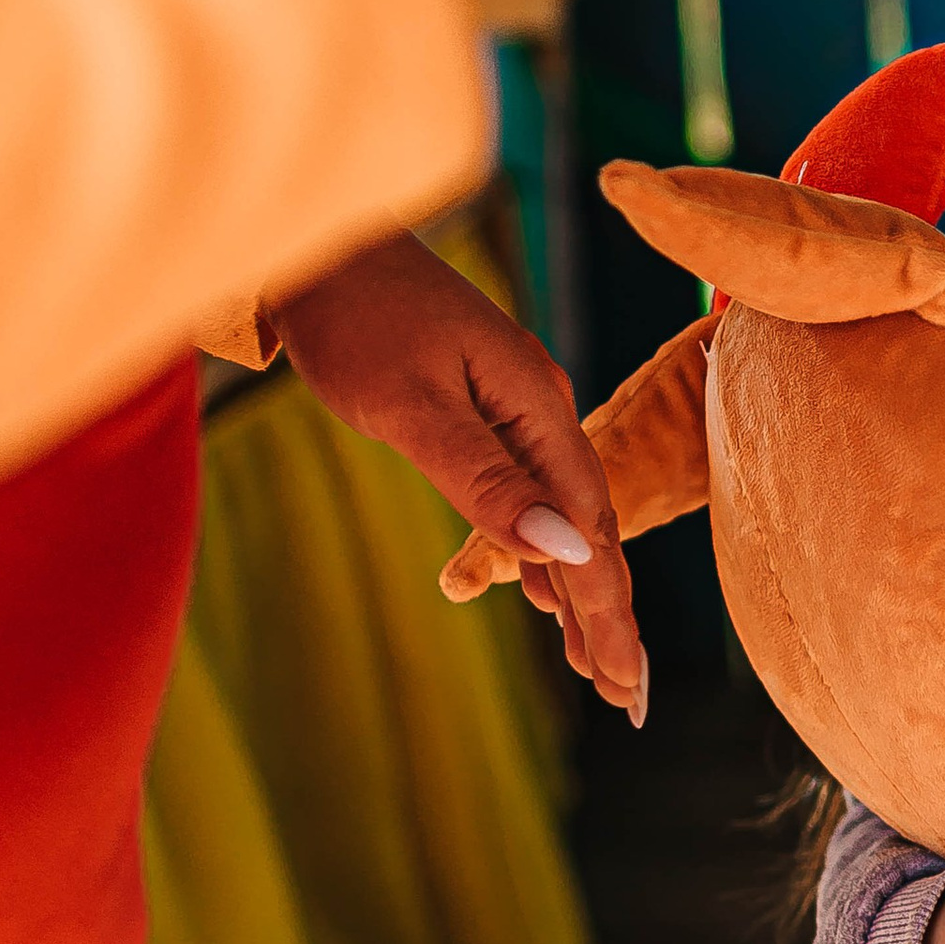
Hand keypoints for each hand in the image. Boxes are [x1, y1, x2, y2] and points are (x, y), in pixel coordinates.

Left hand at [270, 231, 647, 719]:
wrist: (318, 244)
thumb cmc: (355, 318)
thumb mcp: (414, 407)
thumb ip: (487, 482)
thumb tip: (564, 550)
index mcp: (536, 406)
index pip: (587, 525)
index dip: (608, 608)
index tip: (626, 682)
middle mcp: (537, 408)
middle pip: (587, 525)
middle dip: (607, 613)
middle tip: (625, 699)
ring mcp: (512, 409)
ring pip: (560, 514)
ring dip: (578, 590)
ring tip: (597, 666)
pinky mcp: (481, 410)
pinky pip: (528, 495)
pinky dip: (542, 550)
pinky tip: (548, 587)